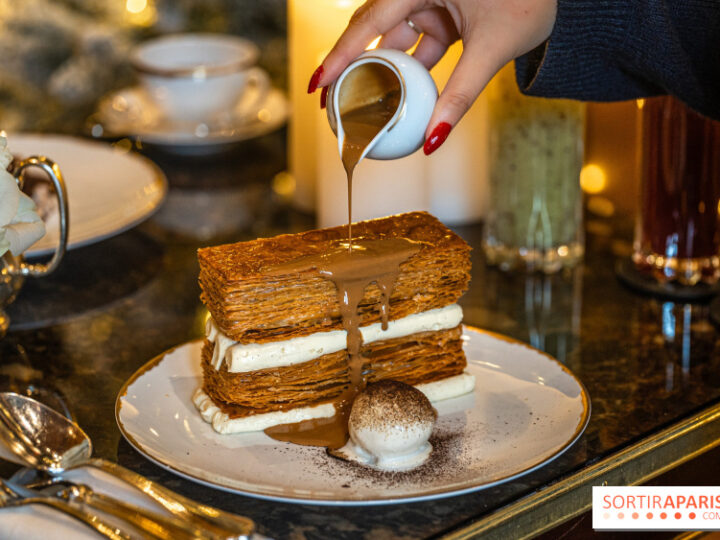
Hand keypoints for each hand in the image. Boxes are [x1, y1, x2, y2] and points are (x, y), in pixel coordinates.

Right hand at [309, 0, 556, 153]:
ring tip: (362, 102)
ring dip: (382, 69)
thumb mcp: (492, 49)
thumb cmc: (531, 0)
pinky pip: (415, 38)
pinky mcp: (442, 8)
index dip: (339, 56)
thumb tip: (434, 141)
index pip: (370, 21)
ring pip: (393, 35)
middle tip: (331, 100)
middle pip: (372, 27)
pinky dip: (409, 65)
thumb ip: (460, 95)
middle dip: (352, 65)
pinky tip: (400, 92)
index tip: (316, 84)